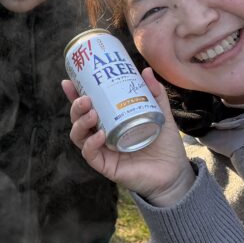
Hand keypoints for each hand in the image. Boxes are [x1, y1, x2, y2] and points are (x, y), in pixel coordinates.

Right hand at [63, 69, 193, 205]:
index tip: (69, 81)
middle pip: (78, 120)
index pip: (86, 107)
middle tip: (86, 99)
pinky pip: (90, 155)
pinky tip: (100, 134)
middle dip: (76, 107)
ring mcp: (103, 151)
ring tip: (92, 113)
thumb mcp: (160, 113)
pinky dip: (91, 144)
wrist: (175, 172)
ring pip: (79, 136)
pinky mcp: (107, 166)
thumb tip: (145, 70)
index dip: (74, 95)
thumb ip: (154, 93)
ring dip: (80, 123)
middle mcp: (102, 135)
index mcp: (109, 121)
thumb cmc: (165, 144)